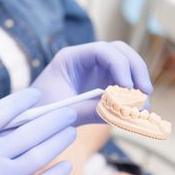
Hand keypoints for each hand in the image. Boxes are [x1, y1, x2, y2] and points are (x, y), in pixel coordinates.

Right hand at [0, 89, 77, 174]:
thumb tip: (12, 124)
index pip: (3, 110)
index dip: (24, 100)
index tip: (38, 95)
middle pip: (29, 130)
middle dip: (53, 118)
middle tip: (69, 112)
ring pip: (39, 154)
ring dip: (59, 140)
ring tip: (71, 132)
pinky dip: (57, 173)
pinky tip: (67, 165)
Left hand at [31, 41, 152, 125]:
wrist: (29, 124)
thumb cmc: (39, 114)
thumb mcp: (65, 113)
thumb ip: (91, 111)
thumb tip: (124, 114)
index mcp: (71, 58)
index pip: (102, 50)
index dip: (119, 65)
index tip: (127, 87)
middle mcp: (86, 61)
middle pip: (120, 54)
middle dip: (136, 71)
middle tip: (144, 93)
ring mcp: (96, 73)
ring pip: (126, 69)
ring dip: (138, 85)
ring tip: (143, 109)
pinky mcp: (102, 88)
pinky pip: (123, 87)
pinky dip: (132, 98)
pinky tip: (136, 114)